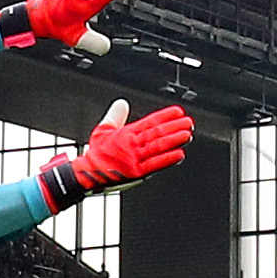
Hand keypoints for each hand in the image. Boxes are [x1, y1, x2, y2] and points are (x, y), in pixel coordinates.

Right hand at [38, 101, 193, 206]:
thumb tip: (122, 103)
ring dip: (174, 140)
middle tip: (189, 123)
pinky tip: (179, 154)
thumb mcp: (102, 130)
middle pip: (157, 133)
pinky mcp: (136, 172)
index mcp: (126, 134)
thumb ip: (115, 116)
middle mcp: (132, 144)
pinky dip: (168, 159)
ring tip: (187, 134)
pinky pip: (155, 164)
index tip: (178, 112)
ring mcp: (134, 158)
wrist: (87, 174)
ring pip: (158, 146)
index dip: (165, 116)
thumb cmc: (96, 154)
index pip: (149, 121)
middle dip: (175, 127)